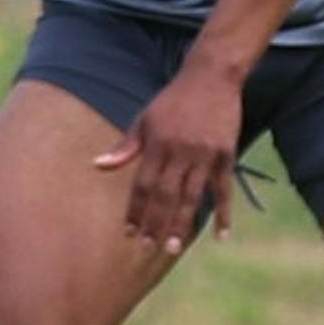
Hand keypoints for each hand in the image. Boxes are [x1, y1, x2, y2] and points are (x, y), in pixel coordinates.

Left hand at [94, 58, 242, 253]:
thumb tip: (97, 165)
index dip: (135, 210)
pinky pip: (223, 189)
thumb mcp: (145, 119)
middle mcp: (179, 151)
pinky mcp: (226, 154)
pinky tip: (221, 235)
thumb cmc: (173, 100)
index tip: (129, 233)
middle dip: (155, 223)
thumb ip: (125, 146)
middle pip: (165, 195)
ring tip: (173, 248)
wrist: (211, 76)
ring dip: (182, 223)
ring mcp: (204, 154)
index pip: (142, 185)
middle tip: (149, 248)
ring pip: (192, 196)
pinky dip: (223, 212)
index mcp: (156, 144)